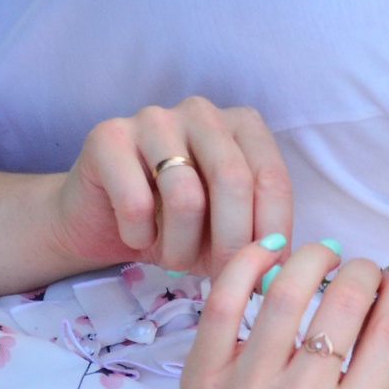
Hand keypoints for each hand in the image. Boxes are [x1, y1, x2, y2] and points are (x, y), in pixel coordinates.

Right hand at [53, 98, 293, 275]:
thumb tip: (283, 267)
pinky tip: (136, 237)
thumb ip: (258, 239)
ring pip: (186, 196)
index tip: (265, 274)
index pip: (272, 179)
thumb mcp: (228, 235)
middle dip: (232, 243)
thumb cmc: (177, 227)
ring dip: (182, 246)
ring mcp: (153, 117)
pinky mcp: (108, 136)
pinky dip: (140, 236)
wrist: (105, 224)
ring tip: (174, 258)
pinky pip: (135, 202)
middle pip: (233, 181)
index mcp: (242, 125)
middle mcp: (202, 111)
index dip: (272, 234)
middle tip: (222, 277)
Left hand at [160, 242, 388, 388]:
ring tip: (324, 254)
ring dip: (315, 257)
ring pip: (288, 291)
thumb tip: (382, 310)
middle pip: (346, 303)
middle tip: (364, 269)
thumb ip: (369, 387)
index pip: (388, 331)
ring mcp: (248, 386)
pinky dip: (249, 264)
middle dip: (364, 271)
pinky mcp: (203, 376)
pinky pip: (225, 301)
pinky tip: (269, 251)